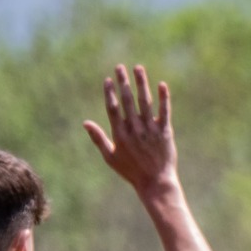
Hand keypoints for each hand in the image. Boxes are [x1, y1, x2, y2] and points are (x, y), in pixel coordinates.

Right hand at [82, 64, 177, 197]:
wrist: (156, 183)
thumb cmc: (131, 171)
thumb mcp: (111, 158)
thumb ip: (99, 139)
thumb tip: (85, 123)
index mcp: (120, 135)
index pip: (113, 109)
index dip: (110, 93)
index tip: (108, 80)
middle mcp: (135, 130)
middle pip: (128, 101)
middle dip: (123, 82)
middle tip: (120, 67)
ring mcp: (150, 131)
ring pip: (145, 103)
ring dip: (141, 84)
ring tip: (138, 68)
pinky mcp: (165, 133)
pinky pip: (164, 112)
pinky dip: (163, 98)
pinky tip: (162, 85)